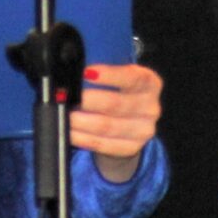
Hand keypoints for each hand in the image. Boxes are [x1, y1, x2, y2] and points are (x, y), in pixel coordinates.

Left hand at [75, 62, 162, 182]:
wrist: (131, 121)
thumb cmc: (119, 92)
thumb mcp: (118, 77)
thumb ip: (102, 73)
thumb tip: (74, 70)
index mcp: (150, 83)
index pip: (132, 77)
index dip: (109, 75)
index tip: (86, 72)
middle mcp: (150, 107)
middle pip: (116, 104)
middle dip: (88, 100)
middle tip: (68, 98)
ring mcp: (143, 130)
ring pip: (107, 126)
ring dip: (82, 122)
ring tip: (66, 116)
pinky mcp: (131, 147)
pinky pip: (103, 144)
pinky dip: (84, 138)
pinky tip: (72, 133)